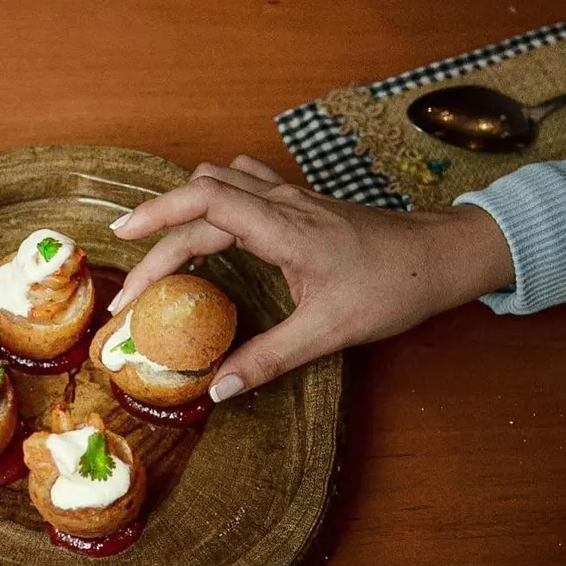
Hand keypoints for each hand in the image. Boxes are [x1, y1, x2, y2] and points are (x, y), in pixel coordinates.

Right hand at [109, 155, 514, 400]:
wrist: (443, 255)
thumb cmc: (395, 287)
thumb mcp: (329, 331)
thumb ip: (268, 359)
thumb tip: (217, 388)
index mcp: (283, 227)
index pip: (202, 205)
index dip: (155, 222)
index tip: (122, 248)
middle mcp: (281, 201)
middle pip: (198, 197)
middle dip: (155, 234)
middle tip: (131, 285)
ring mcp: (290, 195)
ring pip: (218, 178)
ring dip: (181, 207)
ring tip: (156, 247)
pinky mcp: (298, 200)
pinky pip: (240, 181)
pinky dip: (211, 199)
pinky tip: (208, 228)